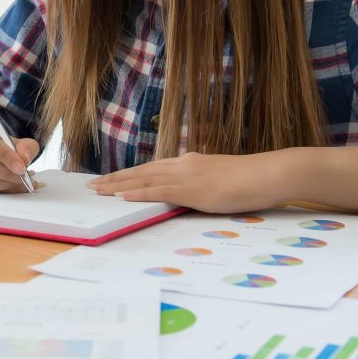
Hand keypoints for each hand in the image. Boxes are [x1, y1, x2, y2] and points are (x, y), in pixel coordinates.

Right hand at [0, 115, 39, 192]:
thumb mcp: (10, 136)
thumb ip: (24, 145)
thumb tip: (25, 160)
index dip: (4, 154)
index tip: (22, 165)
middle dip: (6, 172)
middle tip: (23, 176)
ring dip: (4, 184)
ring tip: (20, 182)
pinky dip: (0, 191)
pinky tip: (11, 186)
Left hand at [88, 152, 281, 213]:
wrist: (265, 174)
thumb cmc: (248, 180)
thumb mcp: (218, 178)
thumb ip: (199, 182)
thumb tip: (188, 192)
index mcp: (188, 162)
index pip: (151, 167)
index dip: (130, 173)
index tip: (111, 178)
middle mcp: (182, 164)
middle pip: (141, 171)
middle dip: (116, 178)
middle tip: (94, 185)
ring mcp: (185, 175)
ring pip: (144, 179)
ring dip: (119, 185)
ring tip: (99, 190)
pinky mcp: (191, 188)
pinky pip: (158, 190)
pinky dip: (138, 192)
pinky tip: (123, 196)